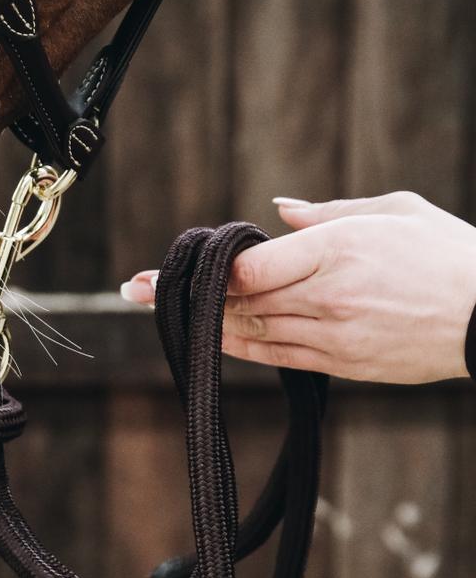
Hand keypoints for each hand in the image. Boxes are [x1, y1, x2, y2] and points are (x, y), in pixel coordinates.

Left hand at [120, 191, 475, 383]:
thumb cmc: (450, 254)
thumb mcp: (395, 211)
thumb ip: (328, 213)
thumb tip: (277, 212)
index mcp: (338, 250)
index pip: (249, 267)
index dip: (204, 270)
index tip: (168, 266)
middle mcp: (329, 296)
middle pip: (239, 300)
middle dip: (184, 296)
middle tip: (132, 289)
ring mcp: (336, 336)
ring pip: (252, 332)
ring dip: (203, 324)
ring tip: (160, 314)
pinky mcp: (346, 366)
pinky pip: (279, 358)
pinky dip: (240, 348)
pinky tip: (211, 340)